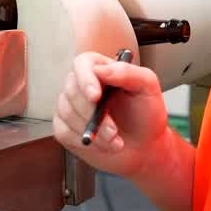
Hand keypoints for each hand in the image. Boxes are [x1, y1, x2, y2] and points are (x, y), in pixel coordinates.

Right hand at [52, 51, 169, 178]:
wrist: (144, 146)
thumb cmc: (146, 115)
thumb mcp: (147, 88)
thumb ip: (128, 72)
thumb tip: (102, 69)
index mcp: (102, 69)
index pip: (82, 64)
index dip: (85, 80)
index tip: (96, 97)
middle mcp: (83, 84)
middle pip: (72, 91)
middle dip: (92, 115)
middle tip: (113, 131)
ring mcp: (72, 105)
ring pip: (67, 113)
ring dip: (93, 131)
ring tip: (114, 139)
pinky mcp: (66, 126)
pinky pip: (63, 131)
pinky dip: (83, 140)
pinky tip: (102, 144)